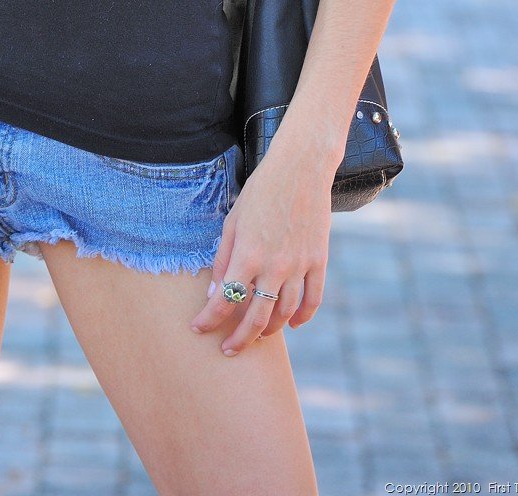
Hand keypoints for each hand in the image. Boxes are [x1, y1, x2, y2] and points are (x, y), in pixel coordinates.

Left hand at [189, 137, 333, 356]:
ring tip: (257, 335)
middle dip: (239, 340)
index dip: (209, 320)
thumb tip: (216, 293)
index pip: (225, 301)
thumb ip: (223, 258)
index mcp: (247, 254)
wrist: (301, 168)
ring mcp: (299, 265)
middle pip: (256, 319)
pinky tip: (293, 324)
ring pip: (285, 315)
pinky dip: (303, 317)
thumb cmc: (260, 190)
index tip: (198, 328)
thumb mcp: (232, 220)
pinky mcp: (319, 261)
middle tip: (228, 350)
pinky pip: (312, 300)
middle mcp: (274, 266)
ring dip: (269, 331)